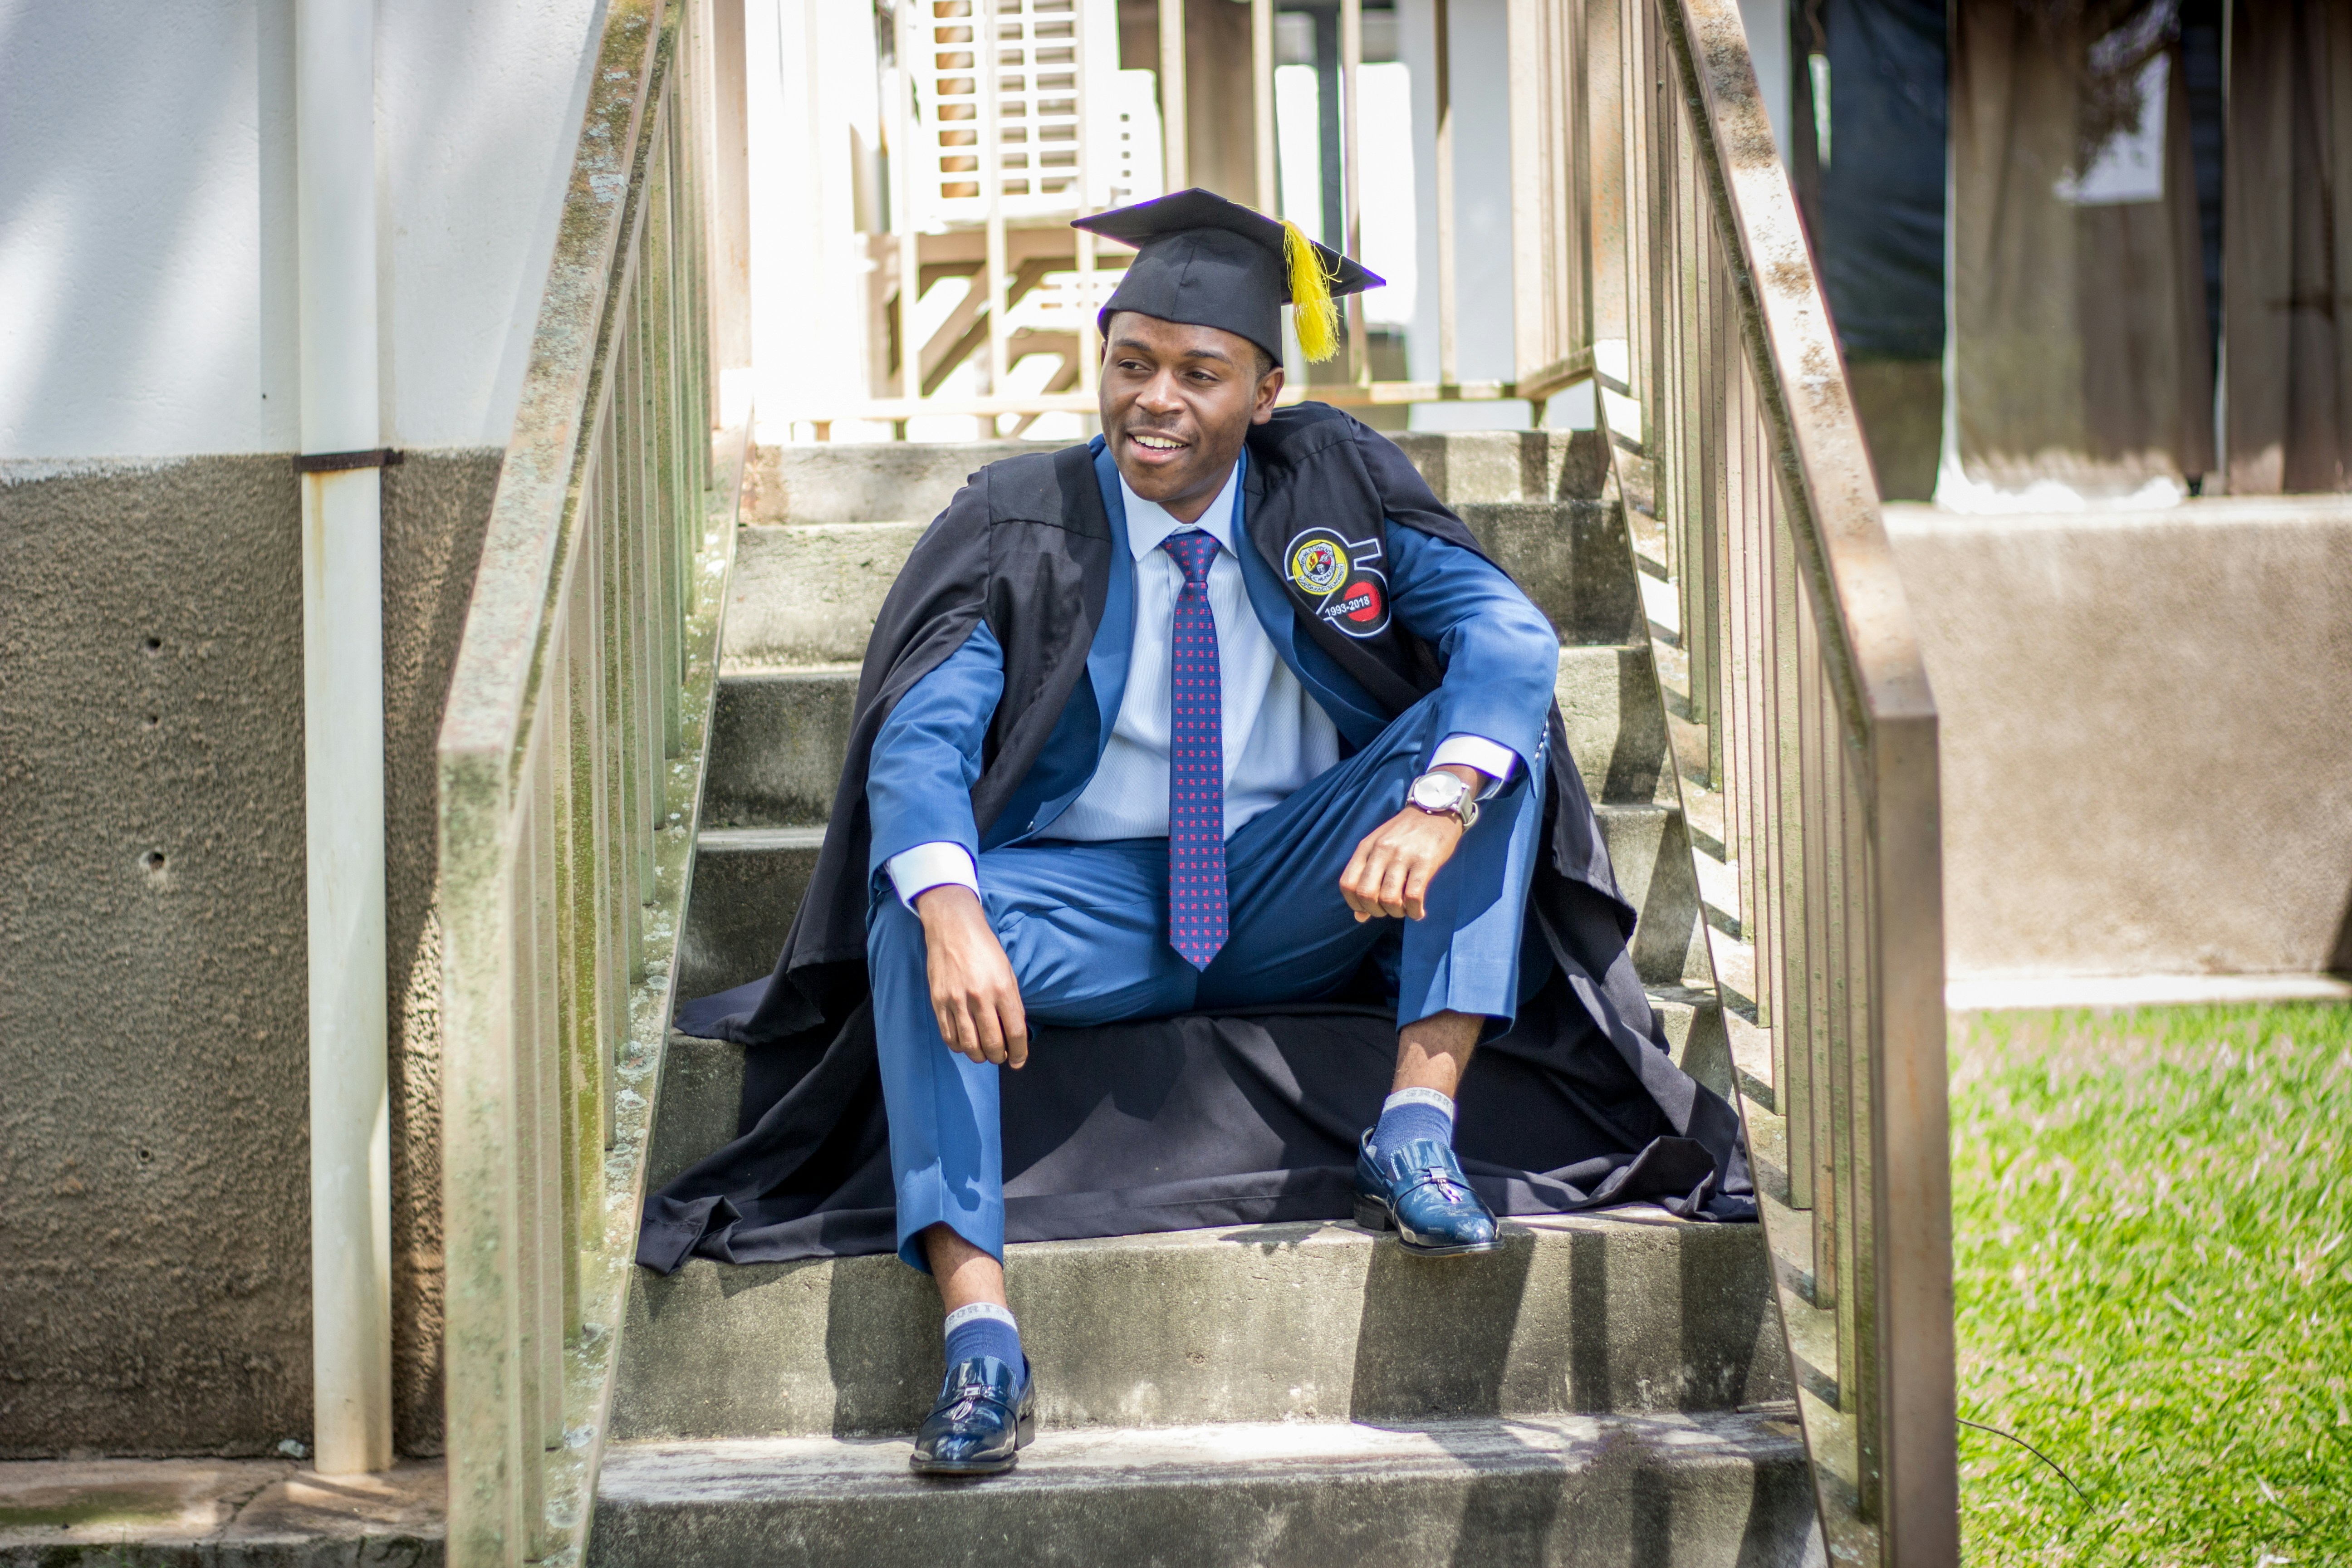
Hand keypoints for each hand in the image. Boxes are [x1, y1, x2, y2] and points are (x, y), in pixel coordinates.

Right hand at [914, 885, 1028, 1067]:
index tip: (1018, 1062)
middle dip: (999, 1057)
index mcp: (1002, 989)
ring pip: (969, 1045)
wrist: (954, 929)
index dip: (1019, 1053)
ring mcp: (956, 1000)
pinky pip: (949, 1036)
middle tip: (1000, 1056)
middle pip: (992, 1044)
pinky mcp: (939, 1001)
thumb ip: (1012, 1004)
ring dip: (979, 1056)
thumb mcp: (1008, 973)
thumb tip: (1014, 1035)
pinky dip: (959, 1046)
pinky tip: (965, 1044)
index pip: (1014, 1033)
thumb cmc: (985, 951)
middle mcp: (980, 997)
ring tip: (983, 1053)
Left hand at [1340, 765, 1482, 920]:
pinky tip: (1418, 911)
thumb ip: (1366, 878)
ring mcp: (1403, 855)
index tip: (1368, 908)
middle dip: (1375, 911)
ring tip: (1403, 909)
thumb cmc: (1406, 833)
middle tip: (1388, 910)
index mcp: (1366, 847)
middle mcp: (1381, 851)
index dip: (1355, 904)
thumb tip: (1359, 917)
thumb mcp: (1380, 848)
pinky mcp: (1425, 861)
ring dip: (1396, 912)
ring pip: (1389, 898)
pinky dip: (1414, 911)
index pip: (1347, 884)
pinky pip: (1413, 896)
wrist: (1436, 808)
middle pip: (1366, 894)